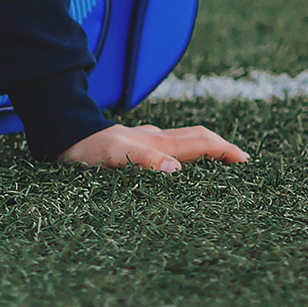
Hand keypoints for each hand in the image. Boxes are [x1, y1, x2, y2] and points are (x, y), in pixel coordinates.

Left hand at [59, 122, 250, 172]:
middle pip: (197, 139)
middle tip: (242, 165)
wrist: (59, 137)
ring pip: (183, 143)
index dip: (226, 151)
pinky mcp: (132, 149)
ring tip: (220, 169)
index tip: (248, 164)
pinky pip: (166, 151)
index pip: (201, 143)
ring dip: (205, 152)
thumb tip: (176, 169)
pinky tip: (179, 170)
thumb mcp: (114, 155)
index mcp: (157, 142)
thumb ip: (144, 160)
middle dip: (222, 148)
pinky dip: (183, 158)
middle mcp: (154, 140)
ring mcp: (143, 142)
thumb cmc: (85, 148)